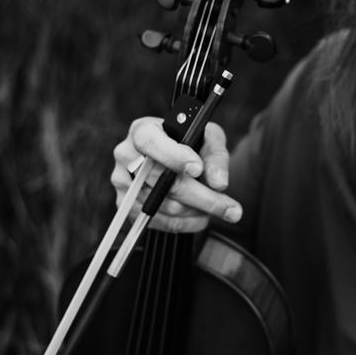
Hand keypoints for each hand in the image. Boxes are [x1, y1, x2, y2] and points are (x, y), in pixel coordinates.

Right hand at [111, 117, 241, 232]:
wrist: (175, 156)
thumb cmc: (191, 142)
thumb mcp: (208, 138)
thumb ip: (216, 156)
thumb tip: (219, 183)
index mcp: (143, 130)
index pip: (151, 142)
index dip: (173, 156)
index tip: (198, 169)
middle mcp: (126, 155)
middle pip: (162, 181)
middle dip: (202, 197)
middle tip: (232, 210)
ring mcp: (123, 182)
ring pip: (162, 205)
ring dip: (195, 211)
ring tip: (218, 208)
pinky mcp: (125, 205)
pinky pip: (155, 221)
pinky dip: (183, 223)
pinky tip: (200, 217)